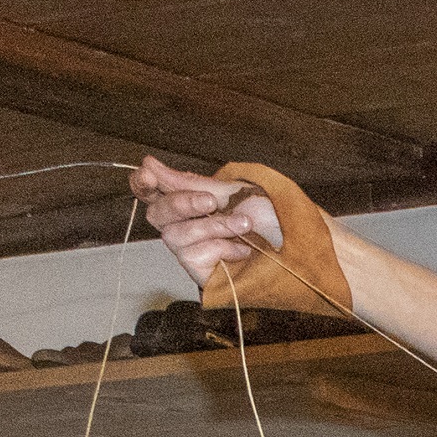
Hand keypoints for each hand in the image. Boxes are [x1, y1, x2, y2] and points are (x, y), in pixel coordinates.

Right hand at [129, 156, 278, 292]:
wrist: (295, 246)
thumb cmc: (267, 217)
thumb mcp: (230, 190)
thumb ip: (188, 182)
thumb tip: (149, 164)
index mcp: (187, 200)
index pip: (149, 191)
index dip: (142, 184)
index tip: (149, 175)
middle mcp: (183, 225)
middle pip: (157, 213)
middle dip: (183, 203)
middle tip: (212, 200)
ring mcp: (191, 249)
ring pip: (175, 236)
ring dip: (213, 226)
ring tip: (244, 225)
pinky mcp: (201, 272)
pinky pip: (193, 256)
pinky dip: (221, 248)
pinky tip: (243, 250)